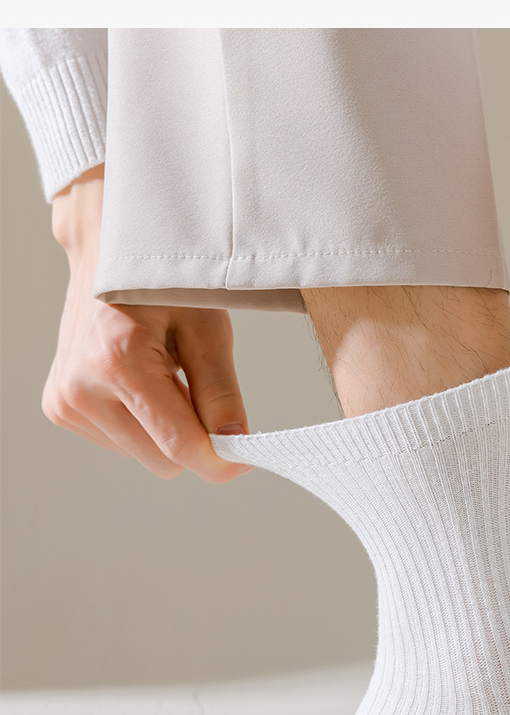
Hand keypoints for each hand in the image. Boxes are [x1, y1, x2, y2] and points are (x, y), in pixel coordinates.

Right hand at [43, 166, 250, 481]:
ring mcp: (64, 400)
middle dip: (191, 436)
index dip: (219, 461)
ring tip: (161, 372)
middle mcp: (81, 387)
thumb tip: (234, 444)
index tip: (244, 458)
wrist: (105, 254)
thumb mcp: (206, 327)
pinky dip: (142, 422)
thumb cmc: (159, 283)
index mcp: (118, 359)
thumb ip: (220, 392)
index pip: (177, 444)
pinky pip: (122, 445)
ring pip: (143, 456)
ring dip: (164, 428)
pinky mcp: (60, 408)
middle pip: (162, 460)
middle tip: (198, 387)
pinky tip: (138, 379)